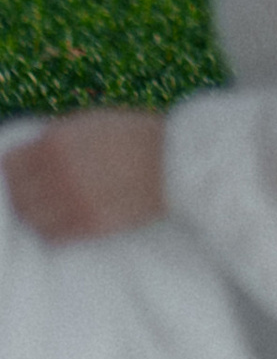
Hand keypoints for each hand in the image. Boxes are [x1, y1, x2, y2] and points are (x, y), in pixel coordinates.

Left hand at [3, 110, 167, 242]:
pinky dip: (52, 230)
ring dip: (35, 215)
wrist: (178, 163)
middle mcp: (58, 173)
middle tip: (36, 196)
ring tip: (48, 211)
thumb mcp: (91, 122)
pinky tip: (63, 222)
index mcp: (55, 143)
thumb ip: (56, 137)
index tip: (22, 176)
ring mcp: (73, 202)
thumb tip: (27, 153)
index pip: (9, 165)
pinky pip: (53, 235)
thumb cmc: (136, 137)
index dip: (14, 171)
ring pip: (30, 218)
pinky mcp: (90, 225)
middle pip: (17, 194)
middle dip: (23, 194)